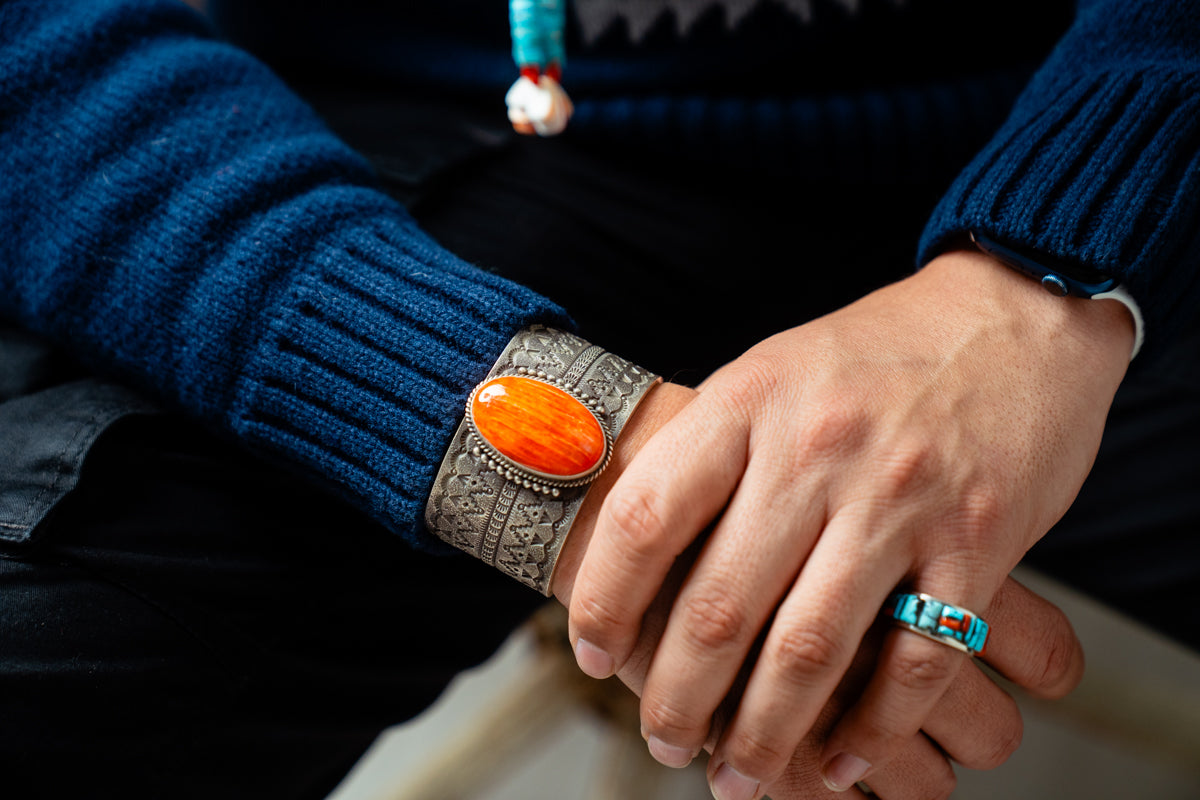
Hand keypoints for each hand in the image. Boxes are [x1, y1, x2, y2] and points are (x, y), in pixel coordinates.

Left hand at [565, 249, 1131, 796]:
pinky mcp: (977, 540)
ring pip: (808, 650)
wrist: (1013, 314)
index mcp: (750, 402)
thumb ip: (709, 453)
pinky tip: (841, 758)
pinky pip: (916, 661)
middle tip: (664, 740)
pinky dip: (872, 727)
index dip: (604, 597)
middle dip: (676, 698)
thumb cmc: (873, 355)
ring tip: (737, 774)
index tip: (592, 652)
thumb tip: (632, 555)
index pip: (647, 515)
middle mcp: (816, 450)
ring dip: (764, 735)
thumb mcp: (770, 373)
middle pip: (719, 605)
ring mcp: (899, 497)